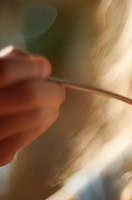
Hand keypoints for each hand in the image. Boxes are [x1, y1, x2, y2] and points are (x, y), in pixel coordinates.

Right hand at [0, 46, 65, 165]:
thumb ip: (10, 61)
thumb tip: (43, 69)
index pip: (7, 70)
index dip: (35, 67)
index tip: (44, 69)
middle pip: (29, 94)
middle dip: (52, 90)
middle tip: (56, 90)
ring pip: (36, 116)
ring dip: (51, 108)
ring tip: (50, 105)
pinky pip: (29, 137)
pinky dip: (39, 126)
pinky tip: (35, 122)